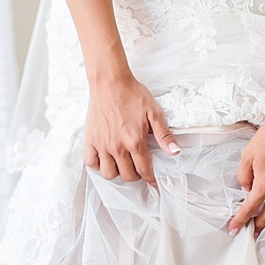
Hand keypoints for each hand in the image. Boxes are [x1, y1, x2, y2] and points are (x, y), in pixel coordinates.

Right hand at [85, 69, 178, 183]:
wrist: (110, 82)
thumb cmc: (133, 94)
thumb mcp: (154, 112)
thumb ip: (164, 135)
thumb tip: (175, 152)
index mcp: (134, 141)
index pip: (144, 170)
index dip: (150, 178)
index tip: (152, 181)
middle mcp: (117, 146)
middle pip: (127, 175)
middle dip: (135, 175)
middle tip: (139, 168)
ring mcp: (102, 144)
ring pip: (108, 173)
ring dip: (117, 173)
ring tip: (123, 164)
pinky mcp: (90, 139)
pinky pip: (91, 162)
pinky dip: (98, 165)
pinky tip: (106, 159)